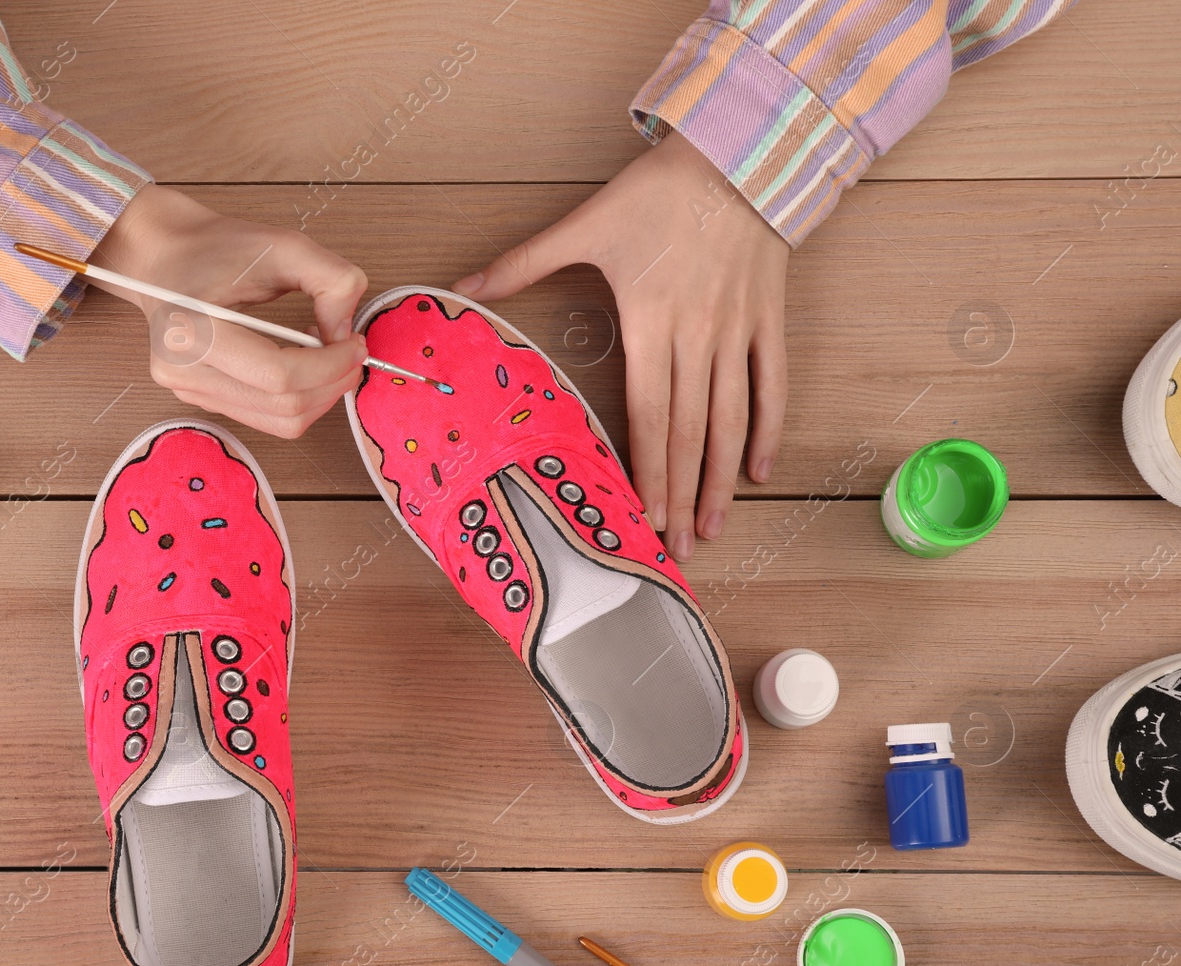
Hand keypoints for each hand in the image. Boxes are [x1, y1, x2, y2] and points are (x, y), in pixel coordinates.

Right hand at [91, 185, 368, 437]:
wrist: (167, 257)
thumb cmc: (217, 249)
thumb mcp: (283, 245)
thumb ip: (332, 280)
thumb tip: (346, 335)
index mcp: (194, 330)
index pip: (278, 375)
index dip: (330, 366)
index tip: (356, 344)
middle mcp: (183, 370)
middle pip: (283, 405)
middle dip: (333, 383)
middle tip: (353, 353)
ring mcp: (187, 391)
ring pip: (278, 422)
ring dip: (319, 395)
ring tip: (326, 356)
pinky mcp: (199, 399)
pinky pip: (265, 418)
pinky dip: (297, 399)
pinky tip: (299, 364)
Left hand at [453, 131, 788, 560]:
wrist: (739, 150)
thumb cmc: (658, 191)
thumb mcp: (585, 224)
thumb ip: (523, 262)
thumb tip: (464, 287)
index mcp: (650, 322)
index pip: (647, 414)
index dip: (644, 470)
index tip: (639, 515)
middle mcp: (697, 336)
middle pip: (687, 431)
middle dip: (679, 493)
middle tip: (674, 546)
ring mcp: (737, 331)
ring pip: (731, 419)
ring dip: (720, 477)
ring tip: (713, 526)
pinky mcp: (768, 319)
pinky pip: (771, 384)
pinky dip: (768, 429)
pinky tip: (759, 472)